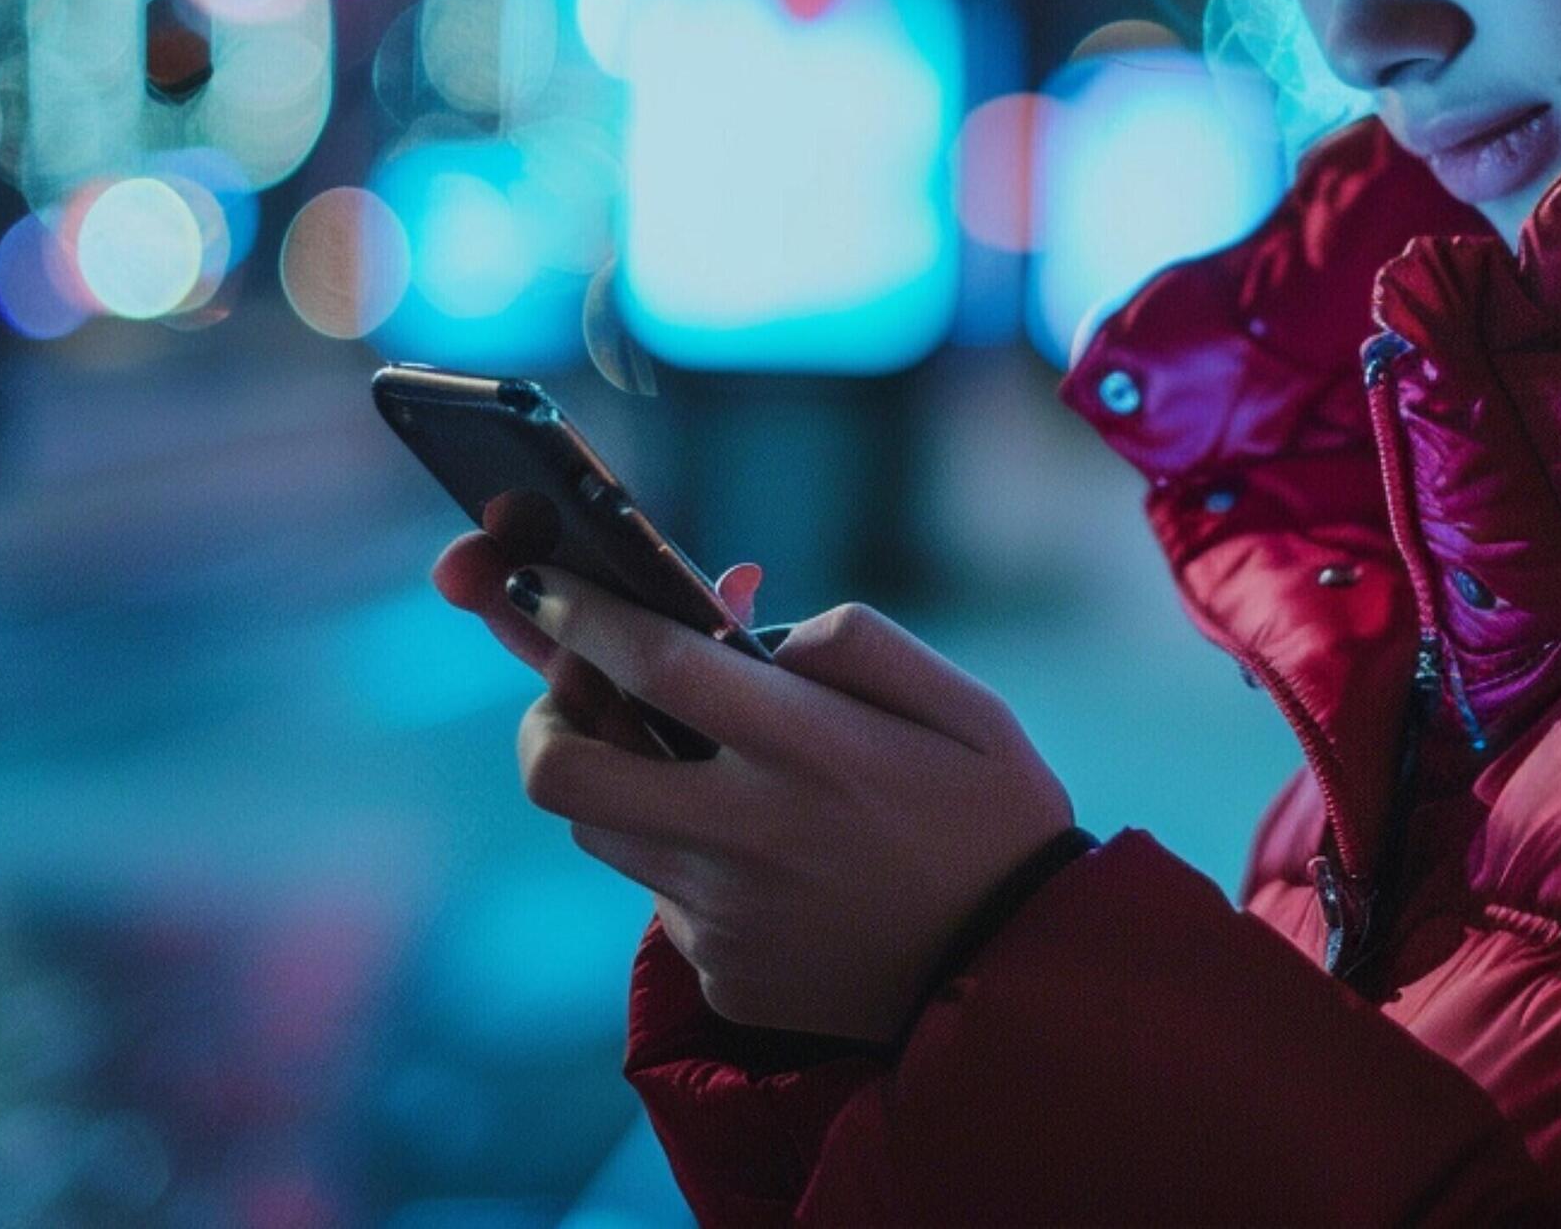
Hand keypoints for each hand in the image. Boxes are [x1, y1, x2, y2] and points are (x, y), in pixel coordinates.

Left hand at [428, 532, 1078, 1043]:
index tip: (543, 582)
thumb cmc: (995, 821)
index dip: (581, 614)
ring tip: (696, 766)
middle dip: (542, 716)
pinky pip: (667, 899)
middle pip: (565, 773)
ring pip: (604, 834)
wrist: (1018, 977)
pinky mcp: (724, 974)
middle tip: (571, 689)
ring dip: (623, 785)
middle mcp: (750, 836)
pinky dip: (692, 860)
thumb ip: (860, 645)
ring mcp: (726, 917)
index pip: (654, 664)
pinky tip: (769, 861)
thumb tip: (761, 631)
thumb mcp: (969, 707)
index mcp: (813, 752)